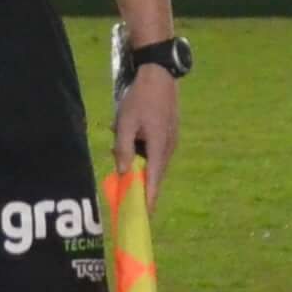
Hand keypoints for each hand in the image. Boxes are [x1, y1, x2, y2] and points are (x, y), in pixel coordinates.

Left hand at [113, 69, 178, 206]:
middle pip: (154, 173)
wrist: (159, 76)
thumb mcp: (125, 123)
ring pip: (153, 161)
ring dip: (138, 162)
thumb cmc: (140, 99)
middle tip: (127, 194)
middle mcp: (169, 148)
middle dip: (140, 183)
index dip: (148, 198)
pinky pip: (154, 150)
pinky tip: (128, 136)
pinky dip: (141, 150)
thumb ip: (123, 148)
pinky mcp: (168, 133)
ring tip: (121, 151)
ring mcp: (171, 140)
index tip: (144, 215)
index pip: (153, 180)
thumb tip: (124, 172)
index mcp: (159, 147)